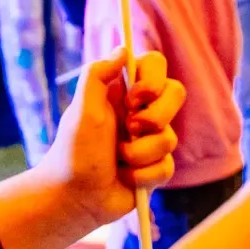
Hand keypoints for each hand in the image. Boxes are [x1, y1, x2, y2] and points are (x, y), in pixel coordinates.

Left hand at [38, 50, 183, 227]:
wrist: (75, 199)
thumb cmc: (73, 153)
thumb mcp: (81, 110)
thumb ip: (97, 75)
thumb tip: (123, 49)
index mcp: (123, 92)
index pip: (155, 65)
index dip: (153, 79)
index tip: (134, 98)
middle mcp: (140, 111)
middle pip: (176, 94)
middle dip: (156, 116)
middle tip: (131, 128)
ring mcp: (150, 140)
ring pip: (170, 138)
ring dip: (140, 153)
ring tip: (119, 160)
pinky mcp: (155, 168)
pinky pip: (167, 167)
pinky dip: (143, 175)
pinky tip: (125, 179)